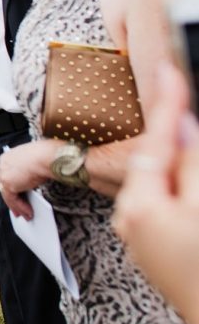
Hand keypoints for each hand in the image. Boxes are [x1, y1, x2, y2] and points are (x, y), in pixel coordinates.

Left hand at [0, 139, 60, 219]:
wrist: (45, 156)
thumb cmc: (45, 155)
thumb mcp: (34, 162)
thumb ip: (28, 171)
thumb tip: (32, 181)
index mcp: (8, 157)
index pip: (8, 175)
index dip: (12, 186)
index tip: (17, 194)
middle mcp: (3, 165)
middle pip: (5, 185)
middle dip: (12, 199)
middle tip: (18, 209)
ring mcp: (3, 174)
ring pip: (7, 195)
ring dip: (17, 207)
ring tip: (26, 215)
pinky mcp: (7, 184)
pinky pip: (12, 200)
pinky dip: (21, 207)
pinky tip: (28, 212)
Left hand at [113, 63, 198, 323]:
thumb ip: (191, 163)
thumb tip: (182, 127)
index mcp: (140, 205)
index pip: (157, 141)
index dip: (167, 104)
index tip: (170, 70)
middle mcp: (132, 221)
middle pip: (159, 163)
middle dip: (177, 139)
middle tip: (180, 98)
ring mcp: (144, 240)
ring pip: (166, 186)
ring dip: (184, 169)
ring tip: (188, 142)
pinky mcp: (160, 253)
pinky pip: (170, 208)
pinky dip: (185, 192)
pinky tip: (191, 192)